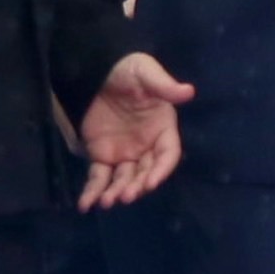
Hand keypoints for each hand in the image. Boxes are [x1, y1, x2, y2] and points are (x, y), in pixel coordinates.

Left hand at [76, 52, 195, 210]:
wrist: (97, 69)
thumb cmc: (128, 70)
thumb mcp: (146, 73)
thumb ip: (164, 86)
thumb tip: (189, 91)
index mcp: (162, 129)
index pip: (167, 155)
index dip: (161, 170)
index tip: (151, 181)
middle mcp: (145, 146)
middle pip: (145, 173)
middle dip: (137, 186)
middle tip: (126, 195)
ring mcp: (124, 154)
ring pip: (123, 180)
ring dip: (116, 193)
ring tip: (106, 202)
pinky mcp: (102, 156)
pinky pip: (99, 177)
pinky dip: (93, 192)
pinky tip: (85, 204)